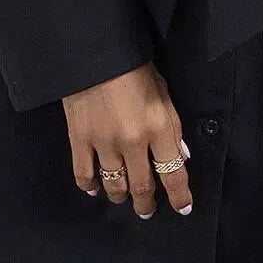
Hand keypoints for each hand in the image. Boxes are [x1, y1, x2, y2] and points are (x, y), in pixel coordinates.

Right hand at [63, 61, 193, 218]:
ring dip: (121, 197)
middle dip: (147, 203)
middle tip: (147, 210)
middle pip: (142, 186)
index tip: (183, 208)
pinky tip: (95, 189)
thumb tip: (180, 156)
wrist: (94, 52)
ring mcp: (104, 144)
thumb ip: (172, 126)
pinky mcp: (79, 140)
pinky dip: (90, 187)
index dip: (180, 196)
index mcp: (158, 127)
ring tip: (124, 199)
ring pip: (114, 186)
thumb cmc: (134, 67)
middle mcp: (133, 142)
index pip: (173, 173)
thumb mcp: (163, 92)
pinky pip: (84, 175)